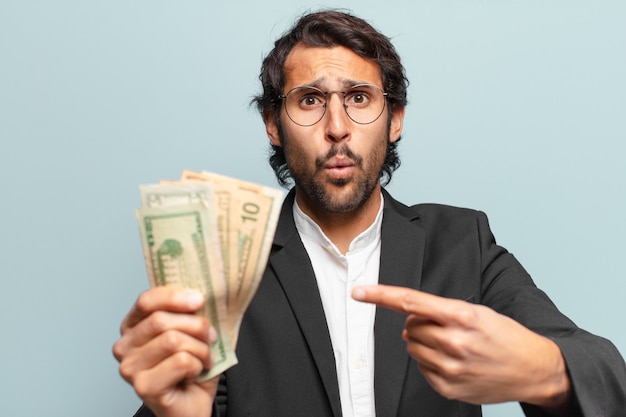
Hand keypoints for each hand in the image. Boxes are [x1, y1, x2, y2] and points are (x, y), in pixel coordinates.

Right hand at [113, 287, 217, 416]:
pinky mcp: (143, 386)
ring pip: (173, 340)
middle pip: (162, 320)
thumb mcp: (192, 331)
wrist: (193, 405)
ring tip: (203, 358)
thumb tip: (201, 293)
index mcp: (133, 326)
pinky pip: (181, 361)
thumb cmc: (191, 367)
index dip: (174, 296)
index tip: (199, 299)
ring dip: (200, 348)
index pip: (147, 300)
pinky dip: (198, 365)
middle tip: (210, 336)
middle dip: (196, 325)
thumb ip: (190, 311)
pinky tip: (194, 373)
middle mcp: (125, 346)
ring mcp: (130, 368)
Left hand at [352, 285, 570, 409]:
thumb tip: (408, 317)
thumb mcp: (478, 312)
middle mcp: (455, 341)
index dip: (381, 295)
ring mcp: (452, 367)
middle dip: (419, 323)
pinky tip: (454, 362)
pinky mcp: (449, 388)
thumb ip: (441, 311)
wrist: (534, 369)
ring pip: (412, 347)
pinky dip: (431, 362)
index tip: (359, 292)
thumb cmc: (505, 336)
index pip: (411, 302)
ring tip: (452, 345)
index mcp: (462, 316)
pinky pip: (421, 368)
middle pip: (409, 326)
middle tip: (444, 327)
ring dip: (424, 343)